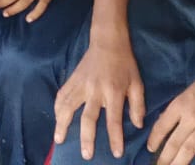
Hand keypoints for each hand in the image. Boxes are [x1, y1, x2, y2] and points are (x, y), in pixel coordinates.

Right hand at [53, 35, 144, 158]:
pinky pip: (62, 94)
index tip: (115, 153)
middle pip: (88, 117)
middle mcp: (95, 90)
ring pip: (69, 106)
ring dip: (63, 123)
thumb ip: (138, 105)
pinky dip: (57, 107)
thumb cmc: (125, 64)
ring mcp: (81, 84)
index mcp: (113, 92)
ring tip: (59, 139)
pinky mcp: (73, 78)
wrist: (108, 40)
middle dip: (87, 137)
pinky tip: (56, 118)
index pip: (114, 120)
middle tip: (86, 155)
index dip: (115, 138)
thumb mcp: (137, 83)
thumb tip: (138, 125)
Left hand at [146, 60, 194, 164]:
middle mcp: (191, 117)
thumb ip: (177, 108)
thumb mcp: (187, 91)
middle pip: (175, 141)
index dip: (155, 139)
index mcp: (180, 104)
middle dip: (165, 157)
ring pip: (190, 148)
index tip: (150, 149)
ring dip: (180, 162)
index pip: (163, 125)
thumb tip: (164, 122)